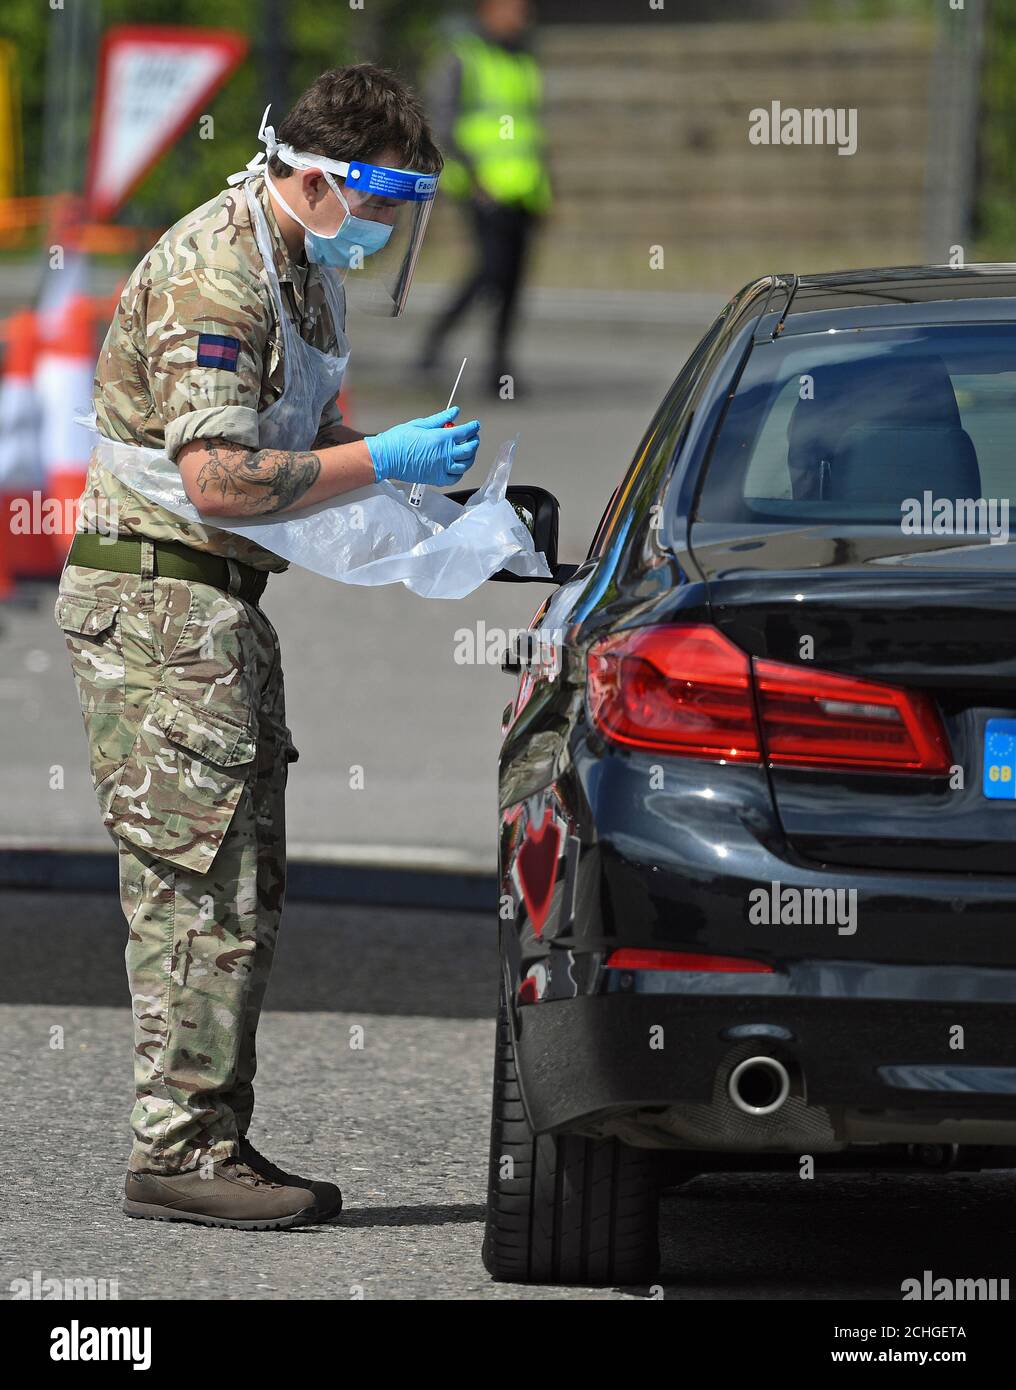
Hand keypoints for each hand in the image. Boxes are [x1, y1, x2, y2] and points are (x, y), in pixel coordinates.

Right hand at [365, 407, 479, 485]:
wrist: (386, 458)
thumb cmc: (398, 440)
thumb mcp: (420, 423)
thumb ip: (440, 419)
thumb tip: (454, 412)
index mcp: (441, 438)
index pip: (466, 432)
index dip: (473, 427)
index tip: (475, 425)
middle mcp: (445, 454)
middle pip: (470, 449)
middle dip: (474, 441)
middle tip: (473, 437)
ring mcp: (442, 468)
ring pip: (465, 465)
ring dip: (470, 457)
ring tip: (468, 451)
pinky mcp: (436, 478)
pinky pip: (455, 478)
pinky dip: (460, 472)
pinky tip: (458, 466)